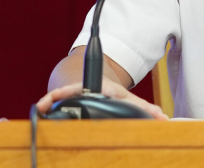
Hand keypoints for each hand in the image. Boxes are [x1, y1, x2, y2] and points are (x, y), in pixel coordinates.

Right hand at [35, 77, 168, 120]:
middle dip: (57, 96)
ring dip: (48, 101)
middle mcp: (84, 89)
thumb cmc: (112, 92)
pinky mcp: (65, 99)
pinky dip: (47, 105)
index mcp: (99, 89)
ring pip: (59, 96)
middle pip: (68, 91)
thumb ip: (146, 109)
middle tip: (43, 104)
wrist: (97, 82)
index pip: (89, 87)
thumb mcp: (129, 98)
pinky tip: (39, 111)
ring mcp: (73, 93)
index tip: (71, 93)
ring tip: (39, 108)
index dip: (78, 90)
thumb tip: (164, 120)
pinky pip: (54, 102)